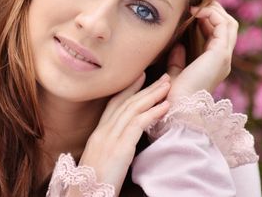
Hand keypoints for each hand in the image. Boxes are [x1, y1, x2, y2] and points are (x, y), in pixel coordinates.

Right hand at [78, 73, 170, 194]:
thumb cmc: (94, 186)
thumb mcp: (101, 160)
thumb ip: (111, 146)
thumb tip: (124, 142)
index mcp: (98, 134)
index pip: (114, 104)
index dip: (128, 88)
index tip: (142, 76)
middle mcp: (102, 132)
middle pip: (126, 102)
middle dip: (146, 87)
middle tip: (163, 77)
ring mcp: (110, 139)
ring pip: (133, 109)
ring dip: (153, 95)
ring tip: (168, 85)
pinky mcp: (119, 148)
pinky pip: (138, 124)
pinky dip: (153, 112)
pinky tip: (165, 106)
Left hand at [166, 0, 238, 103]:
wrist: (178, 107)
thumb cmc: (174, 94)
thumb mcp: (175, 73)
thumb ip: (178, 60)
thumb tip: (178, 45)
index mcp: (215, 64)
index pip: (219, 34)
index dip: (208, 19)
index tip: (191, 11)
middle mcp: (223, 60)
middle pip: (229, 26)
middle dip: (215, 11)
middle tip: (197, 3)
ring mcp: (224, 57)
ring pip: (229, 23)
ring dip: (214, 10)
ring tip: (197, 5)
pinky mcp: (220, 54)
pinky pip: (223, 25)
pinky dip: (211, 14)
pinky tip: (196, 12)